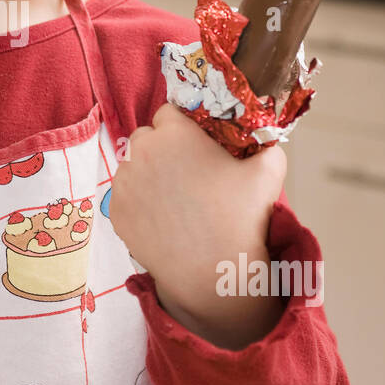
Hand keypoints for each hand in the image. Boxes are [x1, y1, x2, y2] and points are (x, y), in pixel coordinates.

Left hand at [109, 104, 286, 324]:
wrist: (212, 272)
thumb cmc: (240, 218)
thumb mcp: (268, 171)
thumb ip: (266, 145)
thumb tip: (264, 141)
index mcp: (174, 134)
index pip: (168, 112)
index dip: (183, 127)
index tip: (196, 146)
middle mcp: (141, 152)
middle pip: (146, 138)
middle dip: (162, 148)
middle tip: (186, 173)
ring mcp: (124, 183)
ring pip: (132, 167)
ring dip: (148, 174)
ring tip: (174, 199)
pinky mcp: (115, 211)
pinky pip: (125, 196)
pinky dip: (138, 203)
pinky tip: (162, 218)